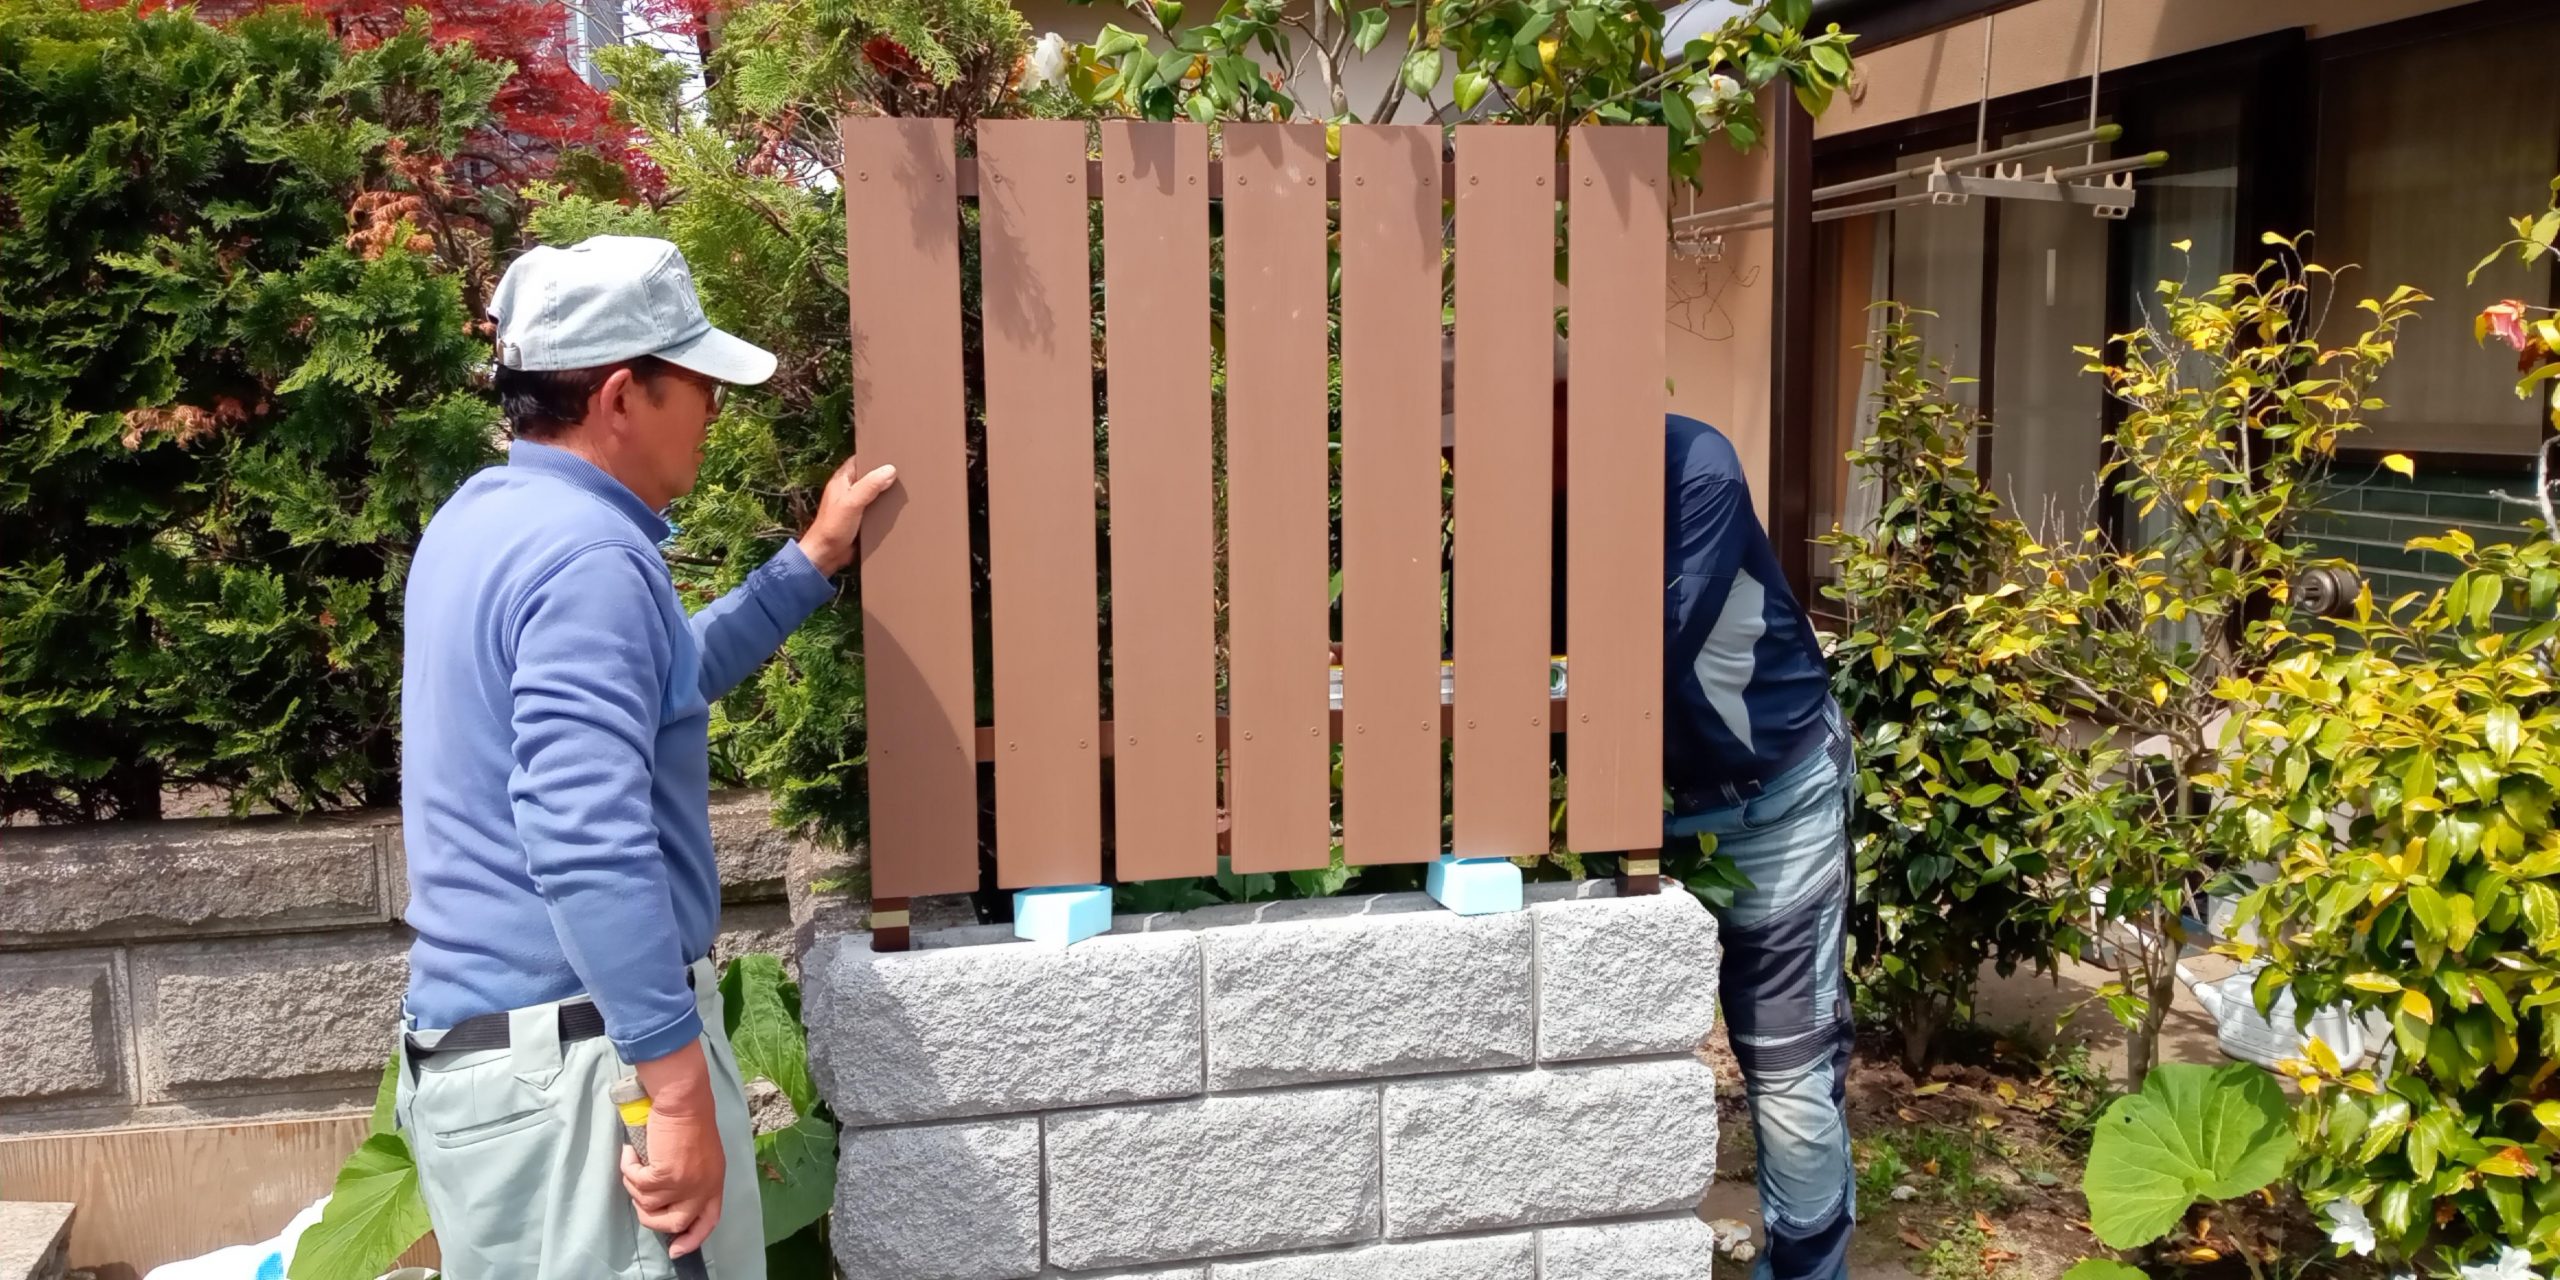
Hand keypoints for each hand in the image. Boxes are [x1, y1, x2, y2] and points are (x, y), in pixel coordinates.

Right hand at [623, 1042, 725, 1255]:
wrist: (683, 1099)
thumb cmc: (690, 1119)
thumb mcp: (701, 1156)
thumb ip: (692, 1178)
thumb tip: (668, 1198)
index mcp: (714, 1183)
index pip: (708, 1221)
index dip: (692, 1239)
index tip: (676, 1250)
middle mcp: (703, 1188)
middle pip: (676, 1223)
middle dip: (652, 1219)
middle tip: (640, 1201)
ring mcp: (685, 1184)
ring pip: (649, 1204)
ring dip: (635, 1186)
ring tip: (634, 1164)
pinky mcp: (666, 1175)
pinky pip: (637, 1185)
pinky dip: (628, 1170)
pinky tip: (630, 1153)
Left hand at [796, 458, 897, 576]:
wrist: (827, 555)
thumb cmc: (833, 527)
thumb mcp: (852, 503)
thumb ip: (869, 486)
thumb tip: (890, 470)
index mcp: (842, 480)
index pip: (860, 460)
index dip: (875, 455)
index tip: (894, 452)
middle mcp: (848, 489)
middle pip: (870, 476)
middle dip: (885, 474)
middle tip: (906, 470)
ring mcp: (855, 504)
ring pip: (875, 492)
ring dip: (887, 492)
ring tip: (907, 487)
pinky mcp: (861, 519)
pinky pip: (876, 508)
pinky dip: (886, 507)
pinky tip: (899, 507)